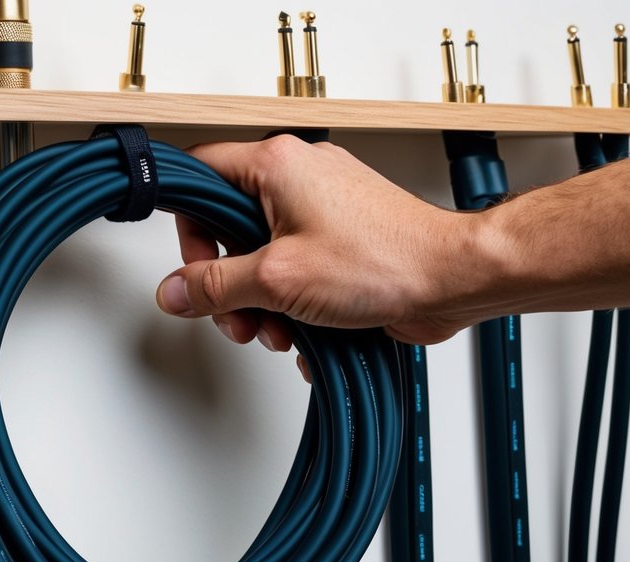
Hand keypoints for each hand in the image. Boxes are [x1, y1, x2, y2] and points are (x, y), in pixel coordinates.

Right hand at [156, 136, 496, 349]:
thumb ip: (217, 286)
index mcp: (277, 164)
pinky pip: (297, 270)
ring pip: (264, 257)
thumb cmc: (386, 260)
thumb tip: (178, 291)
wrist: (451, 279)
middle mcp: (299, 177)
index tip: (190, 265)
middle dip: (230, 283)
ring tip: (279, 330)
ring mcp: (323, 209)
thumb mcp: (279, 279)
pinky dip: (295, 303)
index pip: (201, 173)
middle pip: (230, 228)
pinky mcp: (343, 241)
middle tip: (237, 313)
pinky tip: (307, 330)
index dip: (187, 224)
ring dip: (263, 303)